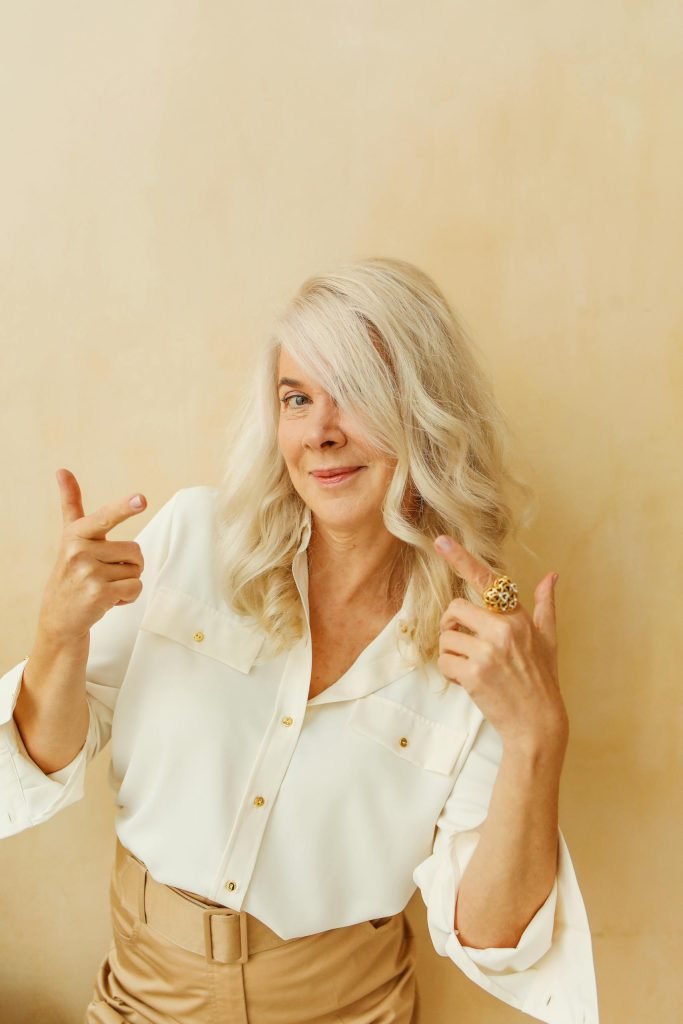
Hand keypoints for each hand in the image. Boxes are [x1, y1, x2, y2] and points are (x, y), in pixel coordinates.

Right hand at [36, 468, 148, 642]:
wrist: (59, 616)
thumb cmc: (72, 571)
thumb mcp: (70, 536)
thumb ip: (71, 504)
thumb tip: (62, 470)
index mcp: (76, 533)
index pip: (105, 517)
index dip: (124, 508)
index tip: (141, 499)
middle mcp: (80, 551)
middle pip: (135, 550)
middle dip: (128, 564)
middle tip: (104, 573)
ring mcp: (89, 573)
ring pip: (136, 570)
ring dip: (127, 581)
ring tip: (103, 586)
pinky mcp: (99, 594)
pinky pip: (135, 588)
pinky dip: (128, 596)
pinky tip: (107, 599)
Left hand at [434, 535, 567, 756]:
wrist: (538, 723)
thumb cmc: (542, 680)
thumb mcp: (548, 640)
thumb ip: (545, 606)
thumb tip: (551, 576)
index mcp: (518, 617)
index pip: (488, 580)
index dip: (461, 558)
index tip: (440, 541)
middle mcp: (503, 629)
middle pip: (455, 608)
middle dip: (452, 625)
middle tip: (463, 643)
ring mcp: (488, 652)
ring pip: (446, 637)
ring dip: (451, 653)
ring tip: (471, 667)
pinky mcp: (474, 674)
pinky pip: (444, 661)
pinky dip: (450, 673)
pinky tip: (467, 681)